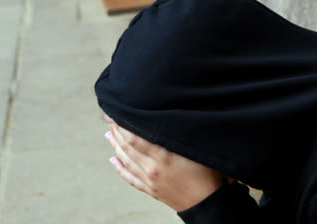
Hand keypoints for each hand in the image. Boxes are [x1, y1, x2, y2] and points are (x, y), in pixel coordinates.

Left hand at [103, 115, 232, 211]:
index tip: (116, 113)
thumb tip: (168, 121)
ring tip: (108, 134)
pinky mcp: (151, 190)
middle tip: (109, 118)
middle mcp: (152, 169)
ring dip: (115, 146)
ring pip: (126, 161)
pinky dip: (120, 169)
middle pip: (127, 147)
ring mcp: (150, 181)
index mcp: (163, 157)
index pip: (135, 138)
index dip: (123, 125)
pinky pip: (130, 178)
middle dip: (116, 131)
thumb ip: (180, 136)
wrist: (208, 204)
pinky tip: (113, 161)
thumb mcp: (196, 150)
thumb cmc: (208, 176)